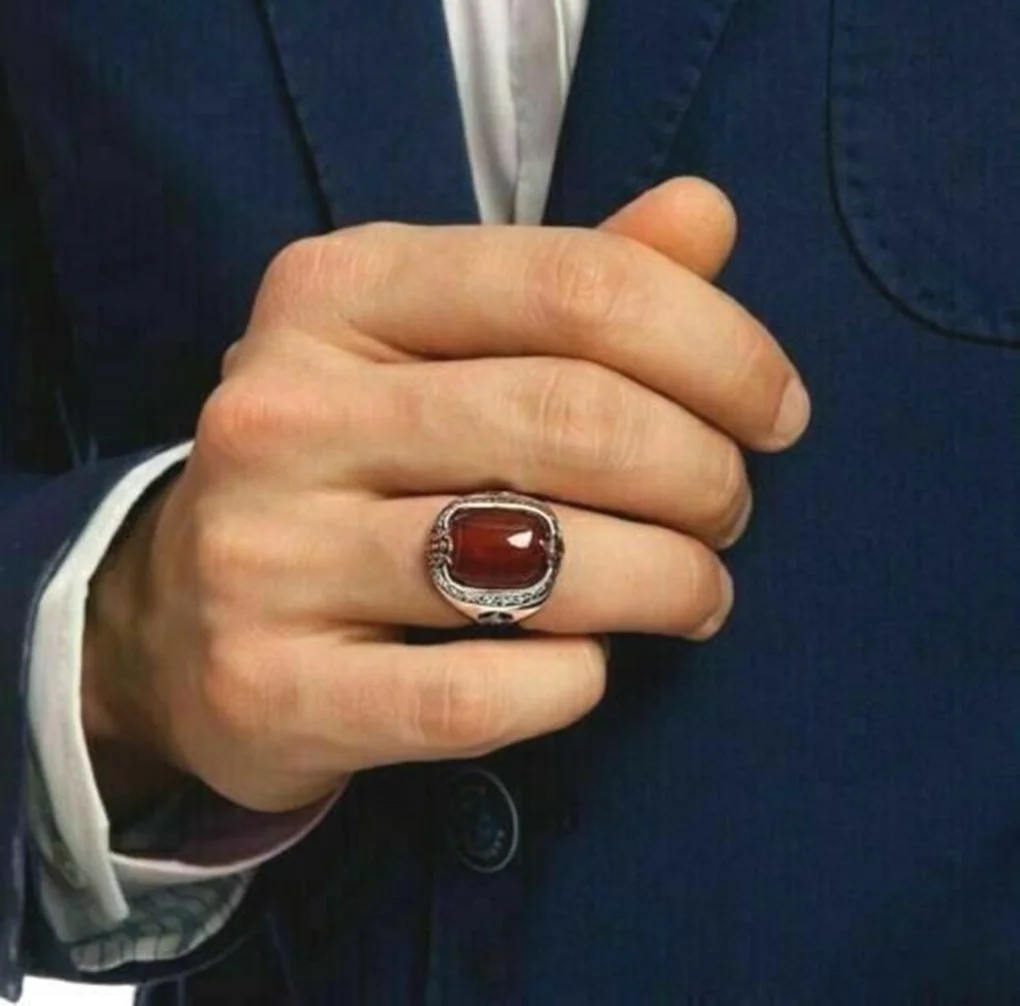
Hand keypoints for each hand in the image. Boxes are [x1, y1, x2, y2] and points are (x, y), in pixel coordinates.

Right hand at [84, 178, 809, 813]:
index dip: (718, 349)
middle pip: (569, 419)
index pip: (575, 285)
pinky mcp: (270, 686)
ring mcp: (262, 552)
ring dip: (667, 580)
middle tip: (729, 511)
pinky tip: (590, 667)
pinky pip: (473, 695)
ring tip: (698, 591)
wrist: (184, 612)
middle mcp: (282, 408)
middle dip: (702, 474)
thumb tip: (709, 216)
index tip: (776, 413)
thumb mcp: (438, 340)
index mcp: (336, 290)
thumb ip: (571, 283)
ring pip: (537, 561)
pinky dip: (572, 683)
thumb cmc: (353, 460)